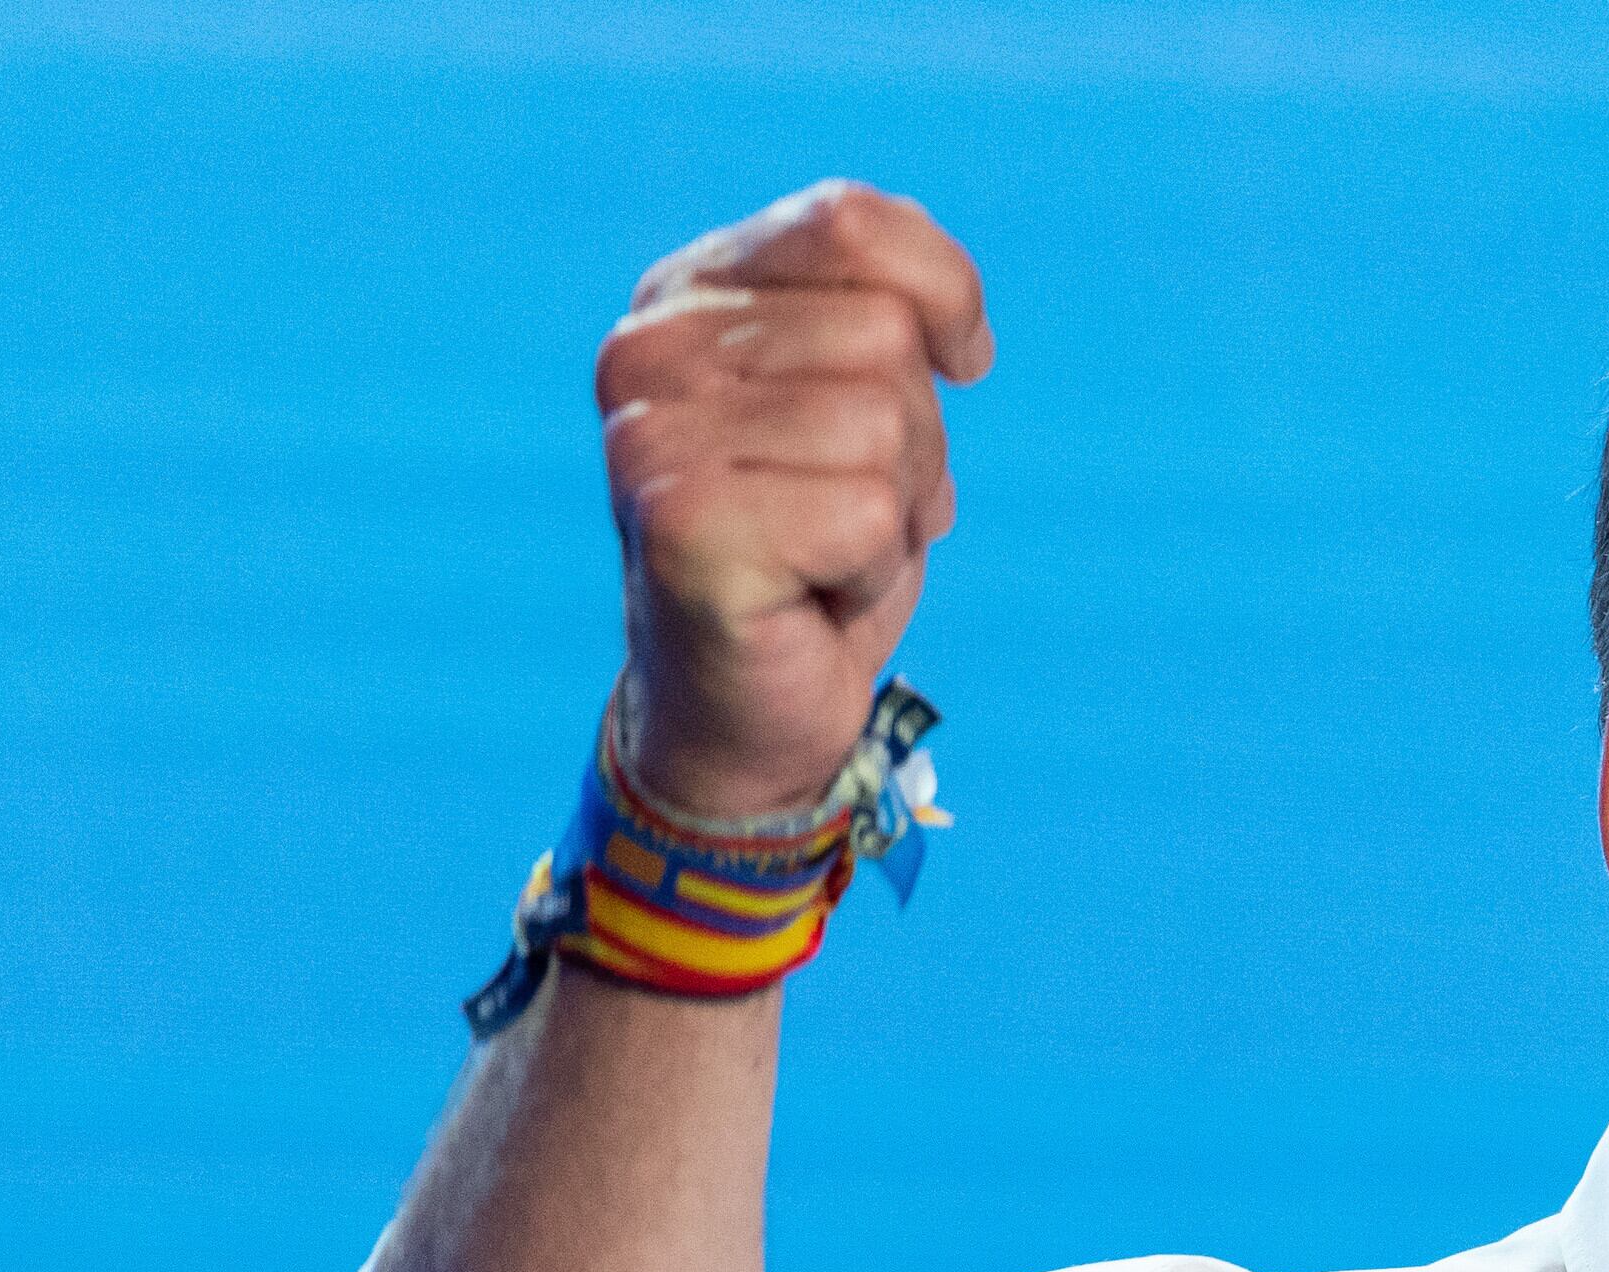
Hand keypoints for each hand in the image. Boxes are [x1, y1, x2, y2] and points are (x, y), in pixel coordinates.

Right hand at [593, 181, 992, 819]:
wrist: (746, 711)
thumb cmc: (818, 551)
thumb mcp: (868, 405)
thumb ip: (889, 314)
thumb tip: (957, 332)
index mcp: (686, 294)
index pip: (850, 222)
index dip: (944, 291)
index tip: (960, 363)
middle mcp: (648, 349)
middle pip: (885, 338)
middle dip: (915, 441)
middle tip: (847, 510)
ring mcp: (651, 437)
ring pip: (884, 426)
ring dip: (894, 511)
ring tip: (826, 553)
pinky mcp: (683, 525)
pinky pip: (867, 515)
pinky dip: (872, 571)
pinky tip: (811, 596)